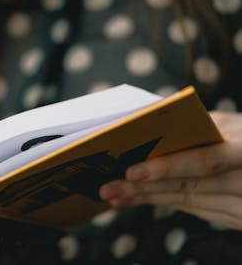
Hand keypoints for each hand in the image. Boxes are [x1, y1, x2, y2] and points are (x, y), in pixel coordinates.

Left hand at [99, 111, 241, 229]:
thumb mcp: (230, 124)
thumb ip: (199, 125)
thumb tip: (149, 119)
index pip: (205, 161)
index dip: (168, 168)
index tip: (132, 172)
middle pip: (188, 185)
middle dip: (143, 188)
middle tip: (107, 187)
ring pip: (187, 200)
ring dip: (146, 198)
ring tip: (113, 194)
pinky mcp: (238, 216)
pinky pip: (195, 209)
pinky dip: (163, 202)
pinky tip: (136, 199)